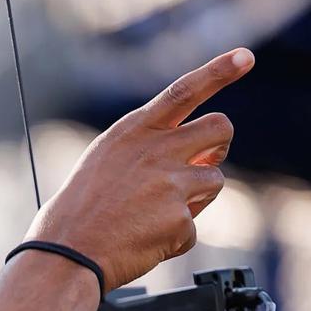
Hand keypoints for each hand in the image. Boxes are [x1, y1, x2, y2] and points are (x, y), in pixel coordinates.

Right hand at [25, 48, 254, 290]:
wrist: (65, 253)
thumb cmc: (78, 212)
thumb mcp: (105, 162)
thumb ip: (148, 150)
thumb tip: (198, 158)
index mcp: (133, 132)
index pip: (184, 90)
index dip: (219, 71)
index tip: (244, 57)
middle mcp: (156, 150)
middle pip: (220, 128)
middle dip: (218, 144)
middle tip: (202, 161)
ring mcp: (171, 183)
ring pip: (213, 180)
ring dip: (194, 199)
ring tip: (153, 216)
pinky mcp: (180, 217)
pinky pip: (193, 227)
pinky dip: (174, 239)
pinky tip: (144, 241)